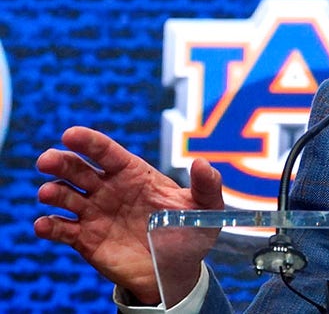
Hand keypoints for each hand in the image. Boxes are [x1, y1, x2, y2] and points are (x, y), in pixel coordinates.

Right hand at [34, 126, 224, 306]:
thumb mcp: (206, 209)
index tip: (70, 134)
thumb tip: (201, 163)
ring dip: (53, 192)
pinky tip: (44, 225)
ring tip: (49, 193)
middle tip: (46, 160)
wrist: (177, 270)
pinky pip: (60, 230)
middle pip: (77, 169)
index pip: (107, 152)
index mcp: (134, 173)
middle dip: (60, 161)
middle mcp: (108, 189)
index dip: (89, 141)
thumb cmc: (189, 232)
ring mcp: (94, 213)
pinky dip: (48, 226)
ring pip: (64, 196)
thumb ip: (207, 185)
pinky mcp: (84, 239)